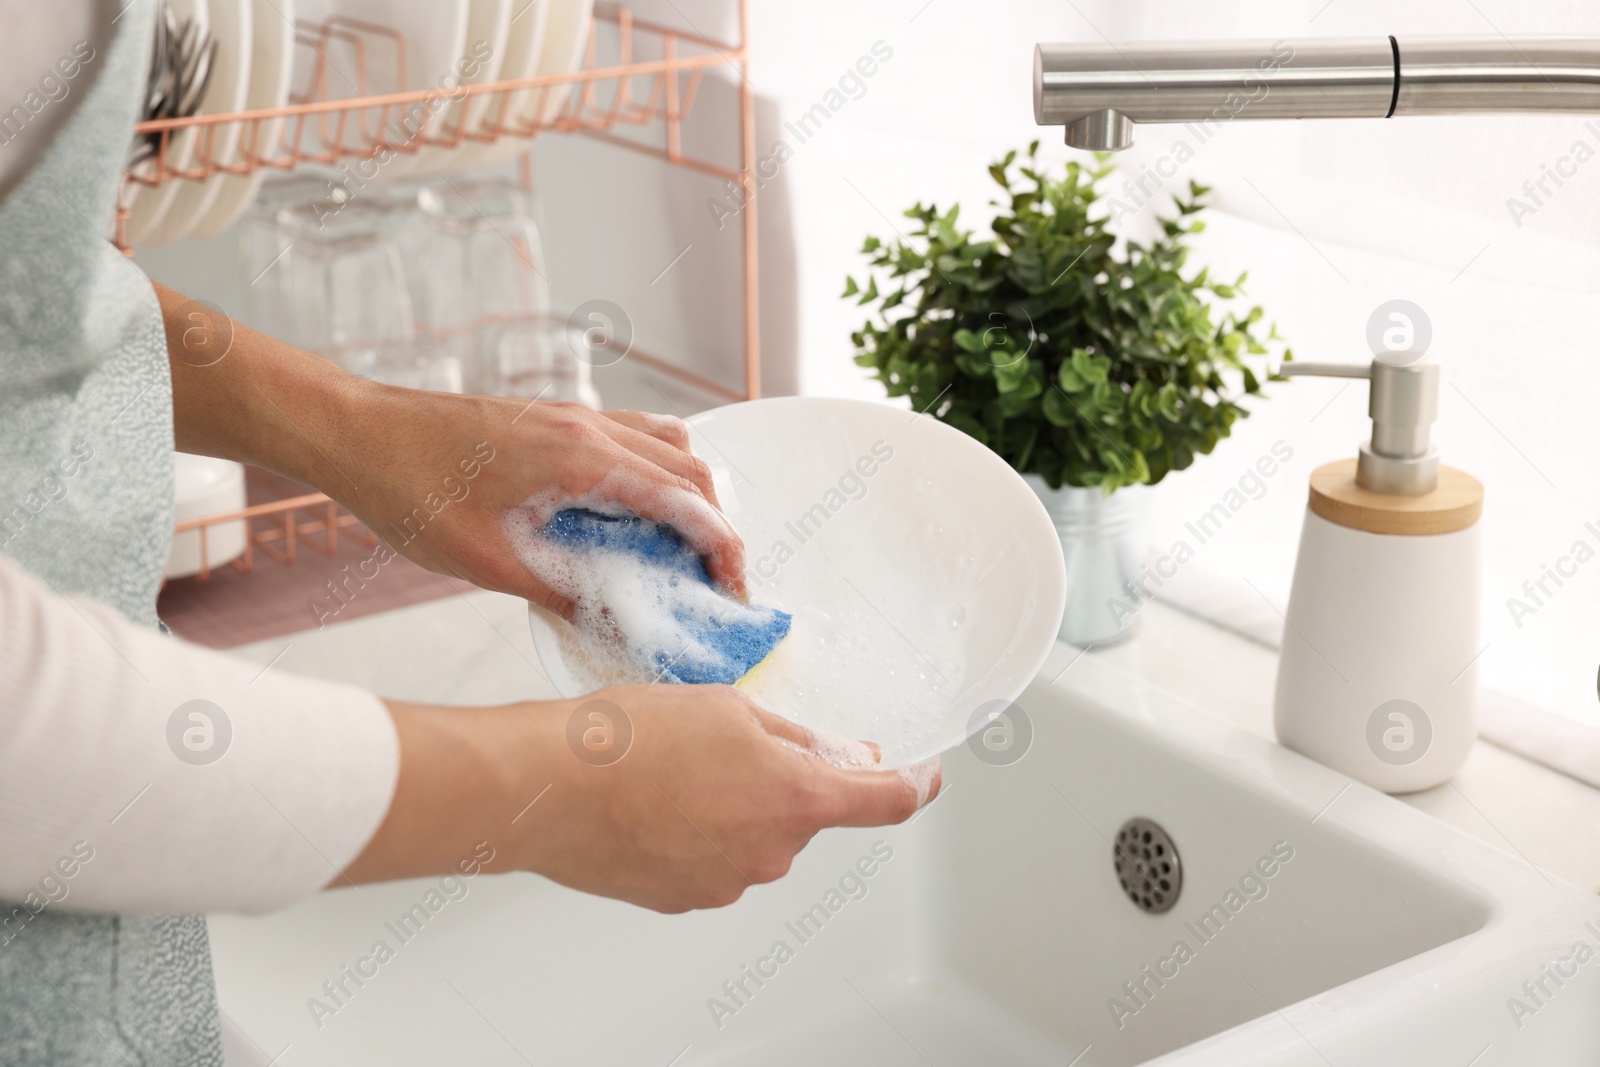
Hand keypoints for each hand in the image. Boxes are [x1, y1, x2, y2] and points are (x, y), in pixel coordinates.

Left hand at [155, 279, 745, 611]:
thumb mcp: (487, 563)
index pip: (685, 500)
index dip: (722, 548)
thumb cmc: (409, 491)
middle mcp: (589, 426)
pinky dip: (651, 476)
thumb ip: (561, 592)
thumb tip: (615, 622)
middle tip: (710, 582)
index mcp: (581, 458)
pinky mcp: (554, 418)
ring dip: (687, 495)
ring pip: (667, 444)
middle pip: (691, 469)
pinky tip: (622, 519)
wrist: (355, 432)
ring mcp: (573, 415)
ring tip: (674, 550)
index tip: (732, 592)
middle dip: (715, 526)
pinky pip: (631, 438)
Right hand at [348, 686, 939, 911]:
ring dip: (736, 804)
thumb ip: (796, 737)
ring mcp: (727, 882)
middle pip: (807, 814)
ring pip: (757, 836)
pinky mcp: (683, 899)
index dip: (915, 785)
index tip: (925, 774)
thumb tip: (840, 753)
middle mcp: (771, 853)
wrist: (546, 786)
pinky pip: (714, 859)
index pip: (885, 801)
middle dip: (786, 778)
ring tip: (673, 767)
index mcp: (795, 798)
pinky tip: (655, 800)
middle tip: (731, 740)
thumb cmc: (627, 738)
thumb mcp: (729, 707)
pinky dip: (700, 831)